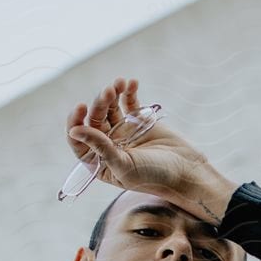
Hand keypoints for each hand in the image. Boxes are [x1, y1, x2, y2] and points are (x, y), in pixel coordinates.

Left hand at [66, 78, 231, 221]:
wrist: (186, 172)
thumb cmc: (155, 177)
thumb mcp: (125, 165)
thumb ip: (100, 148)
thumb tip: (74, 131)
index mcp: (99, 162)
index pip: (78, 140)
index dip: (75, 122)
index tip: (81, 108)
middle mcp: (108, 146)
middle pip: (94, 119)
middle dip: (99, 103)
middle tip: (108, 92)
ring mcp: (123, 132)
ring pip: (109, 108)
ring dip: (112, 94)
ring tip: (119, 84)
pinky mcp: (138, 121)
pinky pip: (129, 102)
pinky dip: (128, 92)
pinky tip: (132, 82)